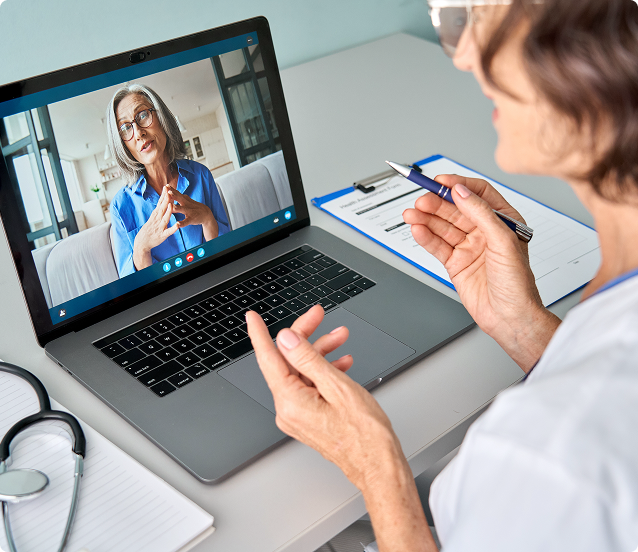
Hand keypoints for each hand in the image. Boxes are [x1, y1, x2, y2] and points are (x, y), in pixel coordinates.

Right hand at [133, 185, 179, 269]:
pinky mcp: (162, 235)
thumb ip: (159, 210)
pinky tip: (177, 225)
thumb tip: (163, 201)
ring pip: (165, 218)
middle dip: (166, 199)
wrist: (142, 242)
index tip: (166, 186)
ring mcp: (159, 227)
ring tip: (171, 204)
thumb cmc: (149, 229)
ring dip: (168, 211)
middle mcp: (157, 219)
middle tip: (169, 190)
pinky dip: (173, 228)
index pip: (159, 203)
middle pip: (162, 208)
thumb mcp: (153, 218)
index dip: (163, 195)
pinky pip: (168, 232)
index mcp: (155, 215)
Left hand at [168, 187, 218, 239]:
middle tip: (168, 191)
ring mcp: (189, 211)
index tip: (166, 185)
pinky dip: (182, 223)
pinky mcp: (192, 219)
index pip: (177, 193)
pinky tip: (178, 224)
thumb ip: (178, 198)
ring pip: (183, 209)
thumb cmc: (193, 208)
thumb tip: (169, 192)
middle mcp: (186, 204)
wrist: (206, 215)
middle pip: (180, 199)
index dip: (172, 189)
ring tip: (172, 206)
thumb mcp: (186, 201)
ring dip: (177, 208)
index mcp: (184, 200)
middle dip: (174, 195)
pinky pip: (186, 221)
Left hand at [247, 305, 437, 551]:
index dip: (260, 334)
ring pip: (300, 372)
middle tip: (319, 316)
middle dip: (305, 336)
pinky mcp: (307, 418)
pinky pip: (308, 386)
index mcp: (291, 401)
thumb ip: (308, 359)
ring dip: (320, 352)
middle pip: (287, 362)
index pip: (268, 359)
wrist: (378, 464)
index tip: (253, 318)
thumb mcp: (338, 386)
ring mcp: (297, 416)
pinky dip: (323, 371)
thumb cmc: (365, 434)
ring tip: (341, 338)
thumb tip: (286, 339)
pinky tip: (340, 363)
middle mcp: (288, 410)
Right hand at [403, 175, 559, 370]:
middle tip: (421, 200)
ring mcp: (468, 246)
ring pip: (442, 226)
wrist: (509, 317)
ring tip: (412, 214)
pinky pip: (437, 245)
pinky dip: (425, 237)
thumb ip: (481, 213)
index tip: (440, 181)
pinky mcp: (454, 262)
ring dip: (426, 218)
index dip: (458, 185)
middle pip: (455, 209)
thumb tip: (461, 191)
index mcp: (502, 221)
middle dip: (436, 203)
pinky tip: (417, 229)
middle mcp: (484, 231)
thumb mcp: (503, 241)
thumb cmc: (517, 283)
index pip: (477, 193)